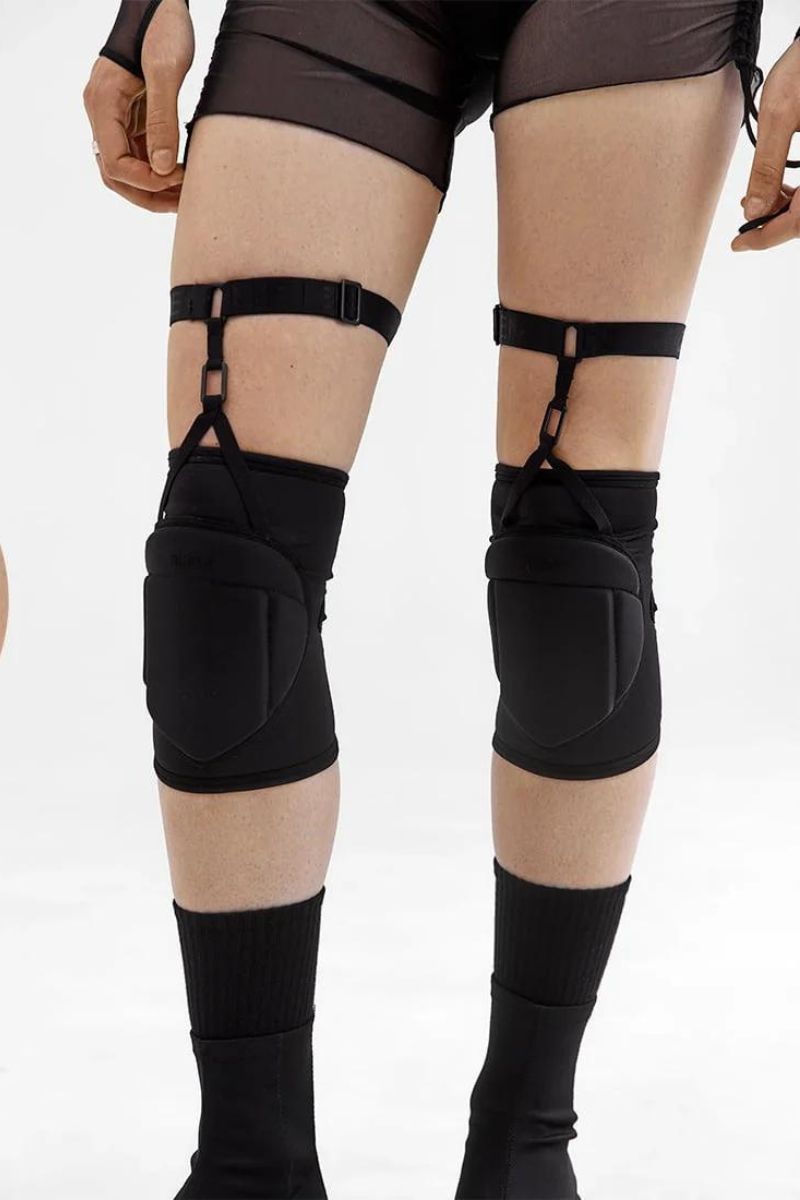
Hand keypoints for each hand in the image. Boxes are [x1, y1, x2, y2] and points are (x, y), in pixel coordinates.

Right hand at [84, 0, 193, 211]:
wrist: (160, 2)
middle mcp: (102, 113)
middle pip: (115, 174)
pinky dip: (157, 170)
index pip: (115, 164)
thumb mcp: (167, 72)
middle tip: (181, 203)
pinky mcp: (130, 116)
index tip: (178, 178)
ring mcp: (115, 116)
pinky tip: (181, 175)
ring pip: (127, 168)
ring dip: (153, 187)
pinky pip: (138, 154)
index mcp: (103, 104)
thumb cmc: (162, 27)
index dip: (146, 181)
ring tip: (184, 195)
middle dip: (147, 194)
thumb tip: (162, 168)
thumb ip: (163, 120)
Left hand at [732, 39, 799, 250]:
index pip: (799, 222)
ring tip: (757, 200)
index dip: (766, 238)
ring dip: (787, 209)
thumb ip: (766, 168)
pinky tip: (781, 187)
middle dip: (776, 224)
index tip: (739, 245)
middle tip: (745, 222)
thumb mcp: (779, 116)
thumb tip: (753, 211)